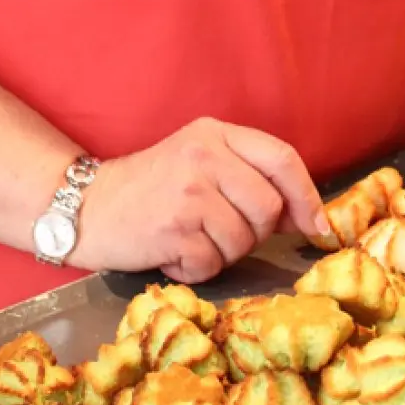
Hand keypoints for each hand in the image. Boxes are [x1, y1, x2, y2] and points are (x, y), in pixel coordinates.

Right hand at [71, 117, 331, 282]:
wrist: (86, 207)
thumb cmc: (151, 189)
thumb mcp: (199, 162)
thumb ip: (247, 177)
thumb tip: (306, 217)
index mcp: (215, 133)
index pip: (282, 158)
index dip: (307, 197)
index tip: (318, 228)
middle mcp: (203, 155)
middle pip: (268, 208)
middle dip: (253, 233)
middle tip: (218, 232)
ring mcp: (187, 191)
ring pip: (242, 242)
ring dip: (221, 254)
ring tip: (189, 240)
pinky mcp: (172, 228)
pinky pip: (211, 265)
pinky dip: (195, 270)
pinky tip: (172, 255)